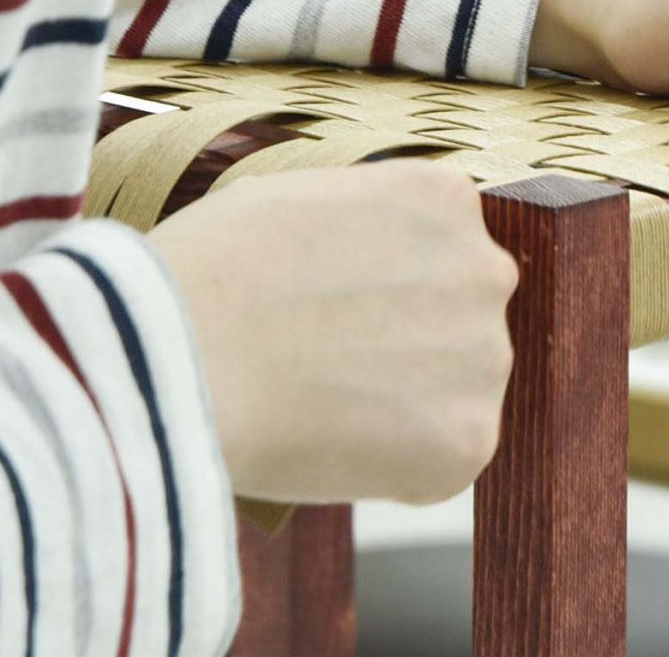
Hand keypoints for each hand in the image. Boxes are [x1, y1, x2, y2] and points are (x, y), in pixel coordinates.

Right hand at [149, 161, 516, 504]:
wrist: (183, 354)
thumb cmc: (208, 273)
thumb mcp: (290, 199)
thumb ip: (350, 227)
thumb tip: (352, 264)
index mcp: (443, 198)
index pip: (434, 251)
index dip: (375, 290)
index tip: (325, 314)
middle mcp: (483, 270)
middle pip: (454, 320)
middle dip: (401, 346)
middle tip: (321, 370)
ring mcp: (485, 356)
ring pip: (450, 394)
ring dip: (398, 409)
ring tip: (313, 407)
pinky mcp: (470, 440)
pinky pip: (437, 463)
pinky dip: (389, 469)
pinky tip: (327, 447)